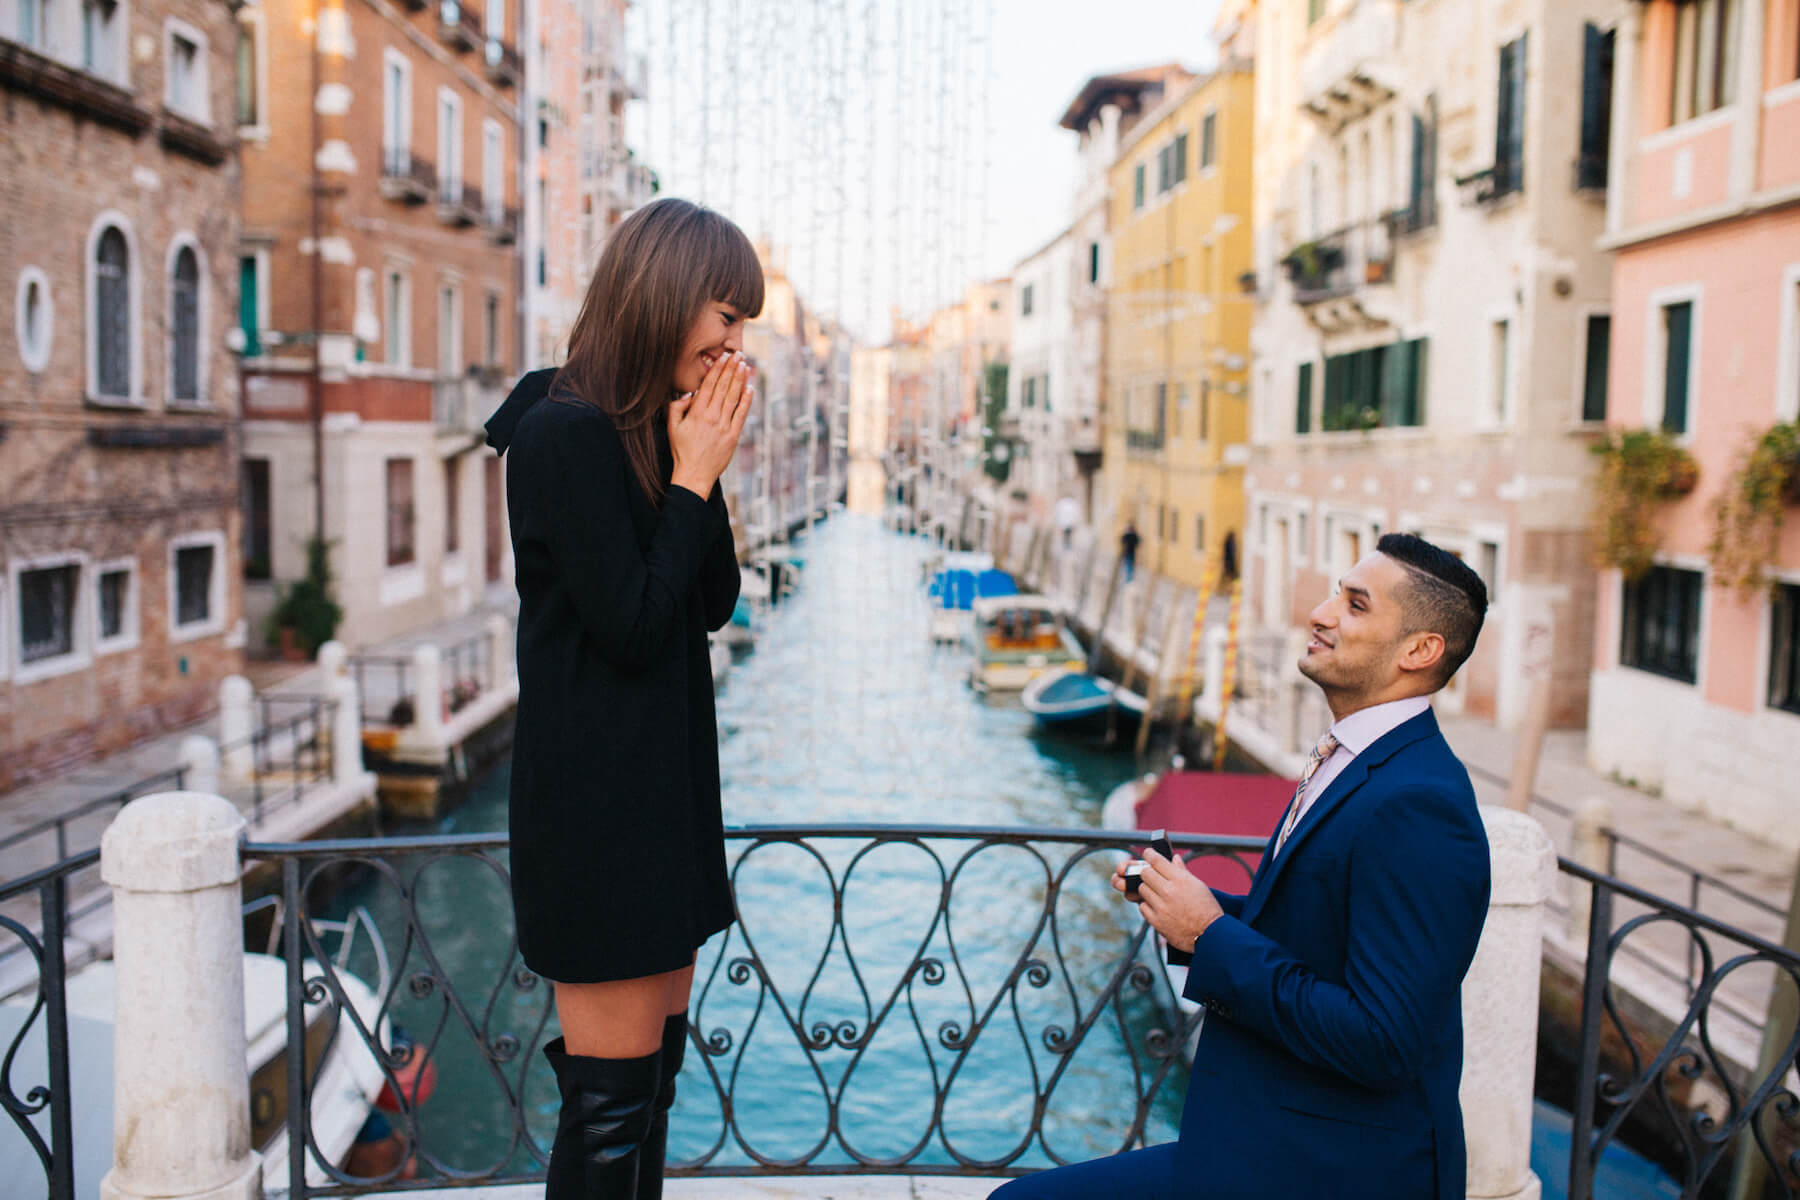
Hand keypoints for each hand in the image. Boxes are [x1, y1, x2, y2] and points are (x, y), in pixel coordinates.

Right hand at [669, 351, 752, 497]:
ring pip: (734, 397)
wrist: (693, 475)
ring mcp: (724, 426)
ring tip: (745, 365)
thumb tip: (690, 394)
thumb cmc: (681, 451)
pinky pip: (742, 414)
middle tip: (738, 354)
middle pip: (723, 387)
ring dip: (740, 380)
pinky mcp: (733, 436)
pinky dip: (746, 400)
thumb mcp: (672, 427)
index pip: (709, 385)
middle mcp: (711, 417)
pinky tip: (750, 388)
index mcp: (696, 413)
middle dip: (732, 369)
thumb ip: (677, 407)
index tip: (724, 357)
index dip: (718, 369)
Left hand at [1112, 848, 1222, 952]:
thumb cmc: (1207, 909)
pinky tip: (1157, 907)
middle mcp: (1169, 892)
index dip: (1150, 854)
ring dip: (1148, 890)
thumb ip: (1182, 871)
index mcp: (1181, 880)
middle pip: (1145, 874)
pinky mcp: (1157, 921)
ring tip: (1158, 894)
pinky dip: (1147, 905)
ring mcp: (1161, 907)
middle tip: (1153, 876)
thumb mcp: (1198, 886)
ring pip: (1142, 890)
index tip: (1148, 853)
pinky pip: (1142, 907)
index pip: (1157, 861)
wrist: (1210, 935)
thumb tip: (1174, 859)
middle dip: (1148, 873)